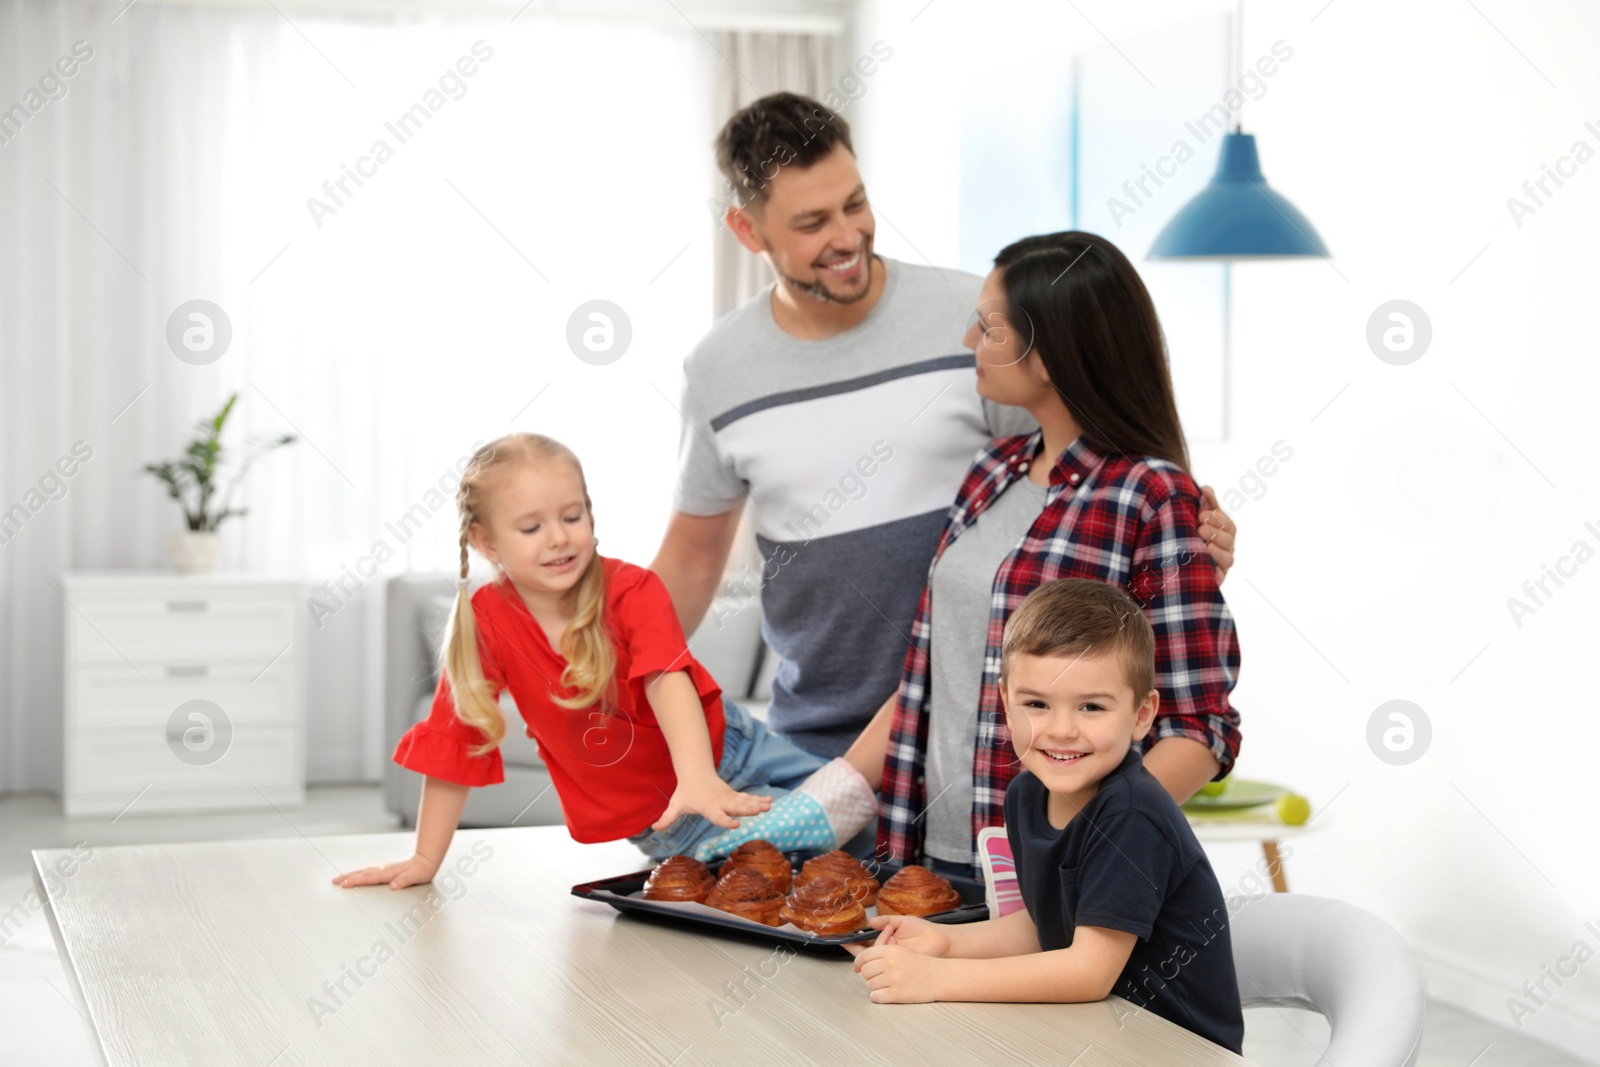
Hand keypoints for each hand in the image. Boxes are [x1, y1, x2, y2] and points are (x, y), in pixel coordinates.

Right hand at [331, 852, 439, 889]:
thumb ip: (404, 881)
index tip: (343, 885)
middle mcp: (384, 869)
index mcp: (388, 873)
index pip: (368, 878)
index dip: (355, 881)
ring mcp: (384, 869)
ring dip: (351, 875)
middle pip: (362, 873)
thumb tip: (393, 886)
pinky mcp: (386, 870)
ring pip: (364, 872)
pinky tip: (358, 877)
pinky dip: (360, 875)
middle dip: (347, 877)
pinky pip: (369, 872)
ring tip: (341, 879)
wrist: (427, 860)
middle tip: (334, 881)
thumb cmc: (422, 870)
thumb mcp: (415, 877)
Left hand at [653, 773, 771, 830]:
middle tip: (759, 812)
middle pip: (735, 806)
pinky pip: (748, 798)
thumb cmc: (686, 792)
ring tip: (769, 806)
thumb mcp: (676, 805)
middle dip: (748, 809)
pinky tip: (770, 802)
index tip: (735, 825)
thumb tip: (654, 828)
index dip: (726, 820)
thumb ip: (667, 818)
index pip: (718, 816)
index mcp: (708, 806)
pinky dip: (758, 799)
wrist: (696, 772)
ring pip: (745, 801)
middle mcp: (721, 801)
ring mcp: (729, 797)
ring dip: (757, 804)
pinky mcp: (734, 795)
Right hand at [843, 914, 950, 959]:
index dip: (855, 943)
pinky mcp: (899, 964)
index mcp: (886, 941)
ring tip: (892, 932)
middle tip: (862, 939)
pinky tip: (894, 941)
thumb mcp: (902, 921)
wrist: (939, 940)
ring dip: (880, 942)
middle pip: (867, 953)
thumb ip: (886, 920)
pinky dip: (887, 949)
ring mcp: (892, 959)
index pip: (866, 945)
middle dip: (863, 946)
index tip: (846, 939)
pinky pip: (886, 961)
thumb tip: (871, 922)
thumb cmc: (923, 930)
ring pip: (876, 954)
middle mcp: (887, 952)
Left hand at [844, 942, 947, 1003]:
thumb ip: (883, 954)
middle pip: (865, 972)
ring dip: (876, 987)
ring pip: (870, 985)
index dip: (858, 963)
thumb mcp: (902, 951)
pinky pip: (875, 997)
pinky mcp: (896, 994)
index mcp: (890, 950)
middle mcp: (890, 963)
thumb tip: (861, 962)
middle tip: (879, 978)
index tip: (856, 968)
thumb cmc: (922, 964)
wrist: (940, 977)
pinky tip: (887, 994)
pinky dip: (878, 997)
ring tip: (888, 985)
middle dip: (869, 976)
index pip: (864, 956)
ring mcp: (892, 979)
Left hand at [1198, 485, 1235, 581]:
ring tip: (1206, 546)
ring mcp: (1222, 565)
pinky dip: (1217, 573)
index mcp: (1225, 533)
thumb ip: (1204, 504)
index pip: (1228, 525)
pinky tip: (1211, 568)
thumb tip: (1205, 488)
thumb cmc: (1189, 533)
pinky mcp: (1216, 579)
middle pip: (1229, 541)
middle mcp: (1226, 549)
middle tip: (1200, 527)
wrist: (1172, 560)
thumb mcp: (1197, 518)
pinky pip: (1220, 577)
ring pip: (1228, 559)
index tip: (1201, 514)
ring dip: (1218, 551)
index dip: (1217, 518)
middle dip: (1216, 532)